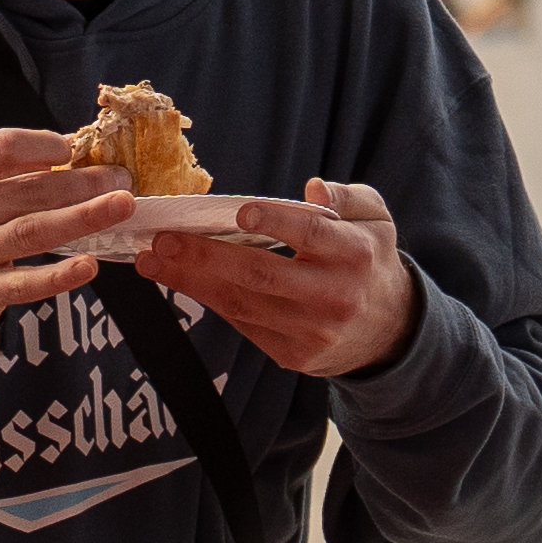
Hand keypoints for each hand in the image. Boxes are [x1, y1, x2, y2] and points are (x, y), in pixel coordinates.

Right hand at [0, 127, 130, 343]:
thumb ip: (5, 168)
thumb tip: (74, 148)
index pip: (0, 147)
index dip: (44, 145)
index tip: (75, 149)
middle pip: (26, 191)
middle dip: (81, 182)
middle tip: (121, 178)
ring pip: (32, 232)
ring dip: (83, 217)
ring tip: (122, 206)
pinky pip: (25, 284)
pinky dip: (60, 276)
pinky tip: (89, 265)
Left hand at [136, 183, 415, 378]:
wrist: (387, 331)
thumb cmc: (368, 259)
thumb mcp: (376, 219)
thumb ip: (348, 196)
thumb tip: (313, 188)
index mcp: (355, 254)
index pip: (313, 235)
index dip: (278, 223)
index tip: (241, 212)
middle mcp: (334, 296)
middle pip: (263, 275)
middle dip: (207, 257)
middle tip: (165, 240)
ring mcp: (312, 331)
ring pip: (243, 304)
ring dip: (192, 282)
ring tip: (154, 260)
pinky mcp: (293, 355)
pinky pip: (243, 324)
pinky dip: (209, 300)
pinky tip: (179, 280)